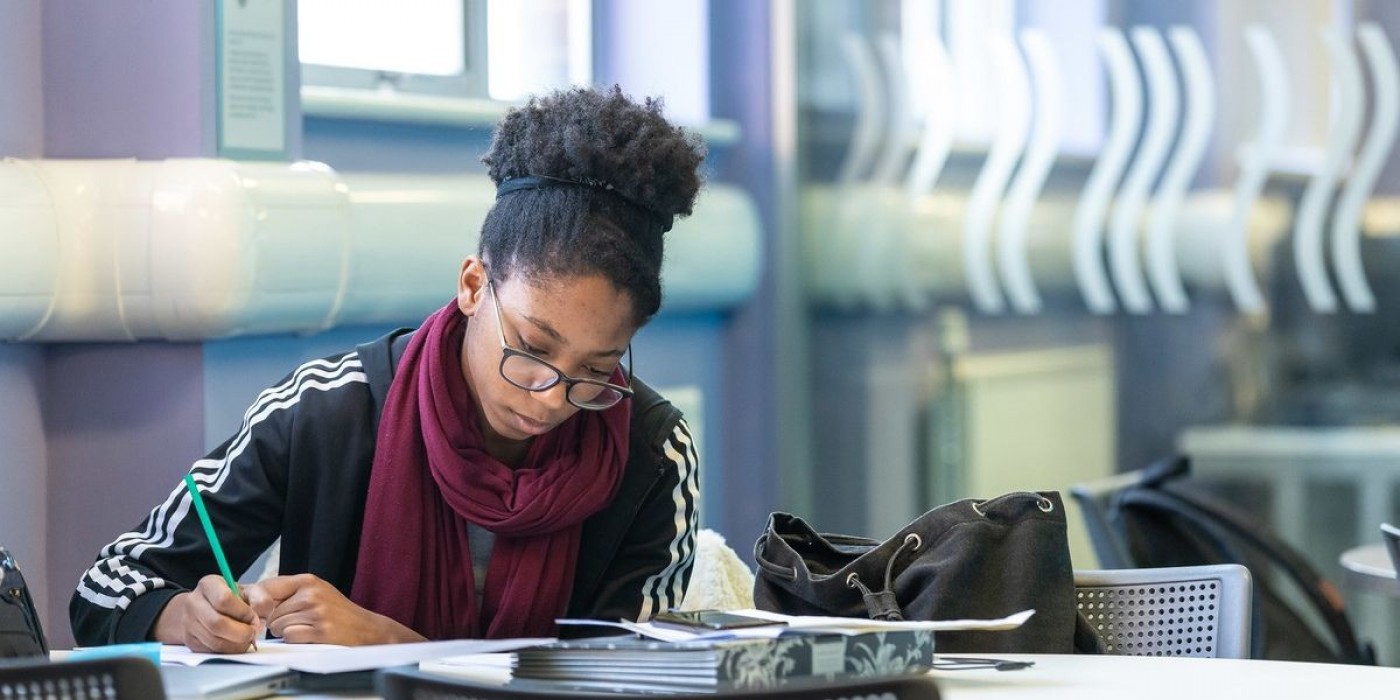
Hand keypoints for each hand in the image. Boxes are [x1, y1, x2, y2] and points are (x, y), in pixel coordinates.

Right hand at [153, 575, 262, 652]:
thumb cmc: (233, 598)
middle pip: (217, 624)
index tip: (254, 617)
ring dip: (236, 644)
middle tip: (253, 632)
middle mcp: (193, 602)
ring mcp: (188, 623)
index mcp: (209, 584)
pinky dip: (229, 650)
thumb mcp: (250, 591)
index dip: (243, 612)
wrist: (209, 607)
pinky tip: (236, 643)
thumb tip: (259, 620)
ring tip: (246, 638)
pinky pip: (211, 651)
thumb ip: (261, 600)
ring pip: (214, 641)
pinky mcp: (190, 641)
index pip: (224, 600)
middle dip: (241, 632)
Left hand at [244, 573, 425, 645]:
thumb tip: (249, 596)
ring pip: (277, 625)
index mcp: (307, 580)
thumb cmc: (337, 612)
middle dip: (276, 620)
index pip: (266, 586)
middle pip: (269, 611)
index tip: (257, 610)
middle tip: (295, 621)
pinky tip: (309, 636)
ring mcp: (316, 612)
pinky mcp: (320, 630)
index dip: (257, 601)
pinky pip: (289, 637)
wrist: (366, 628)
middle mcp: (311, 593)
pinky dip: (294, 640)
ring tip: (305, 628)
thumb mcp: (315, 591)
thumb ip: (287, 592)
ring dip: (285, 631)